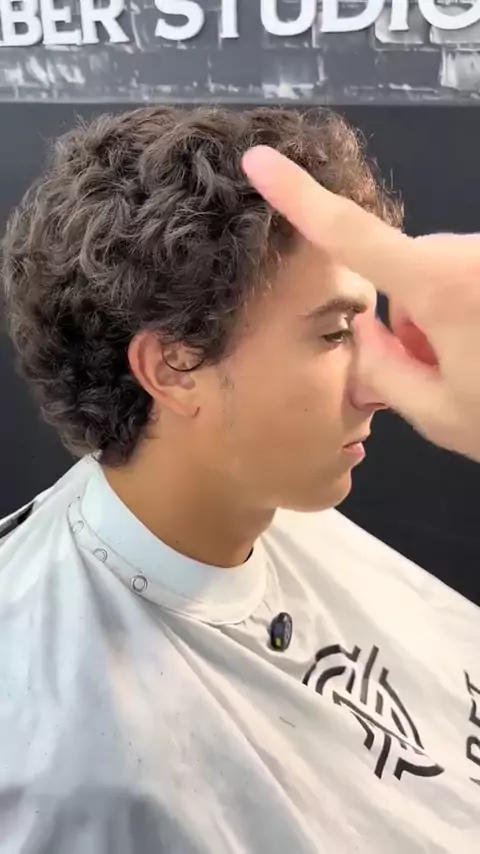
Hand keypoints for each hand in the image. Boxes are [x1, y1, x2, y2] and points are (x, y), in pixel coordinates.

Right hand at [243, 146, 479, 461]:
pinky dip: (472, 309)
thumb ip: (380, 369)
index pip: (353, 235)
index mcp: (444, 287)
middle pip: (408, 269)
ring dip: (446, 317)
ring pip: (443, 274)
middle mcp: (473, 255)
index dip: (301, 199)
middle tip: (444, 372)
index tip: (262, 161)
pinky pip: (472, 274)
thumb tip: (364, 332)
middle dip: (412, 317)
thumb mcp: (437, 414)